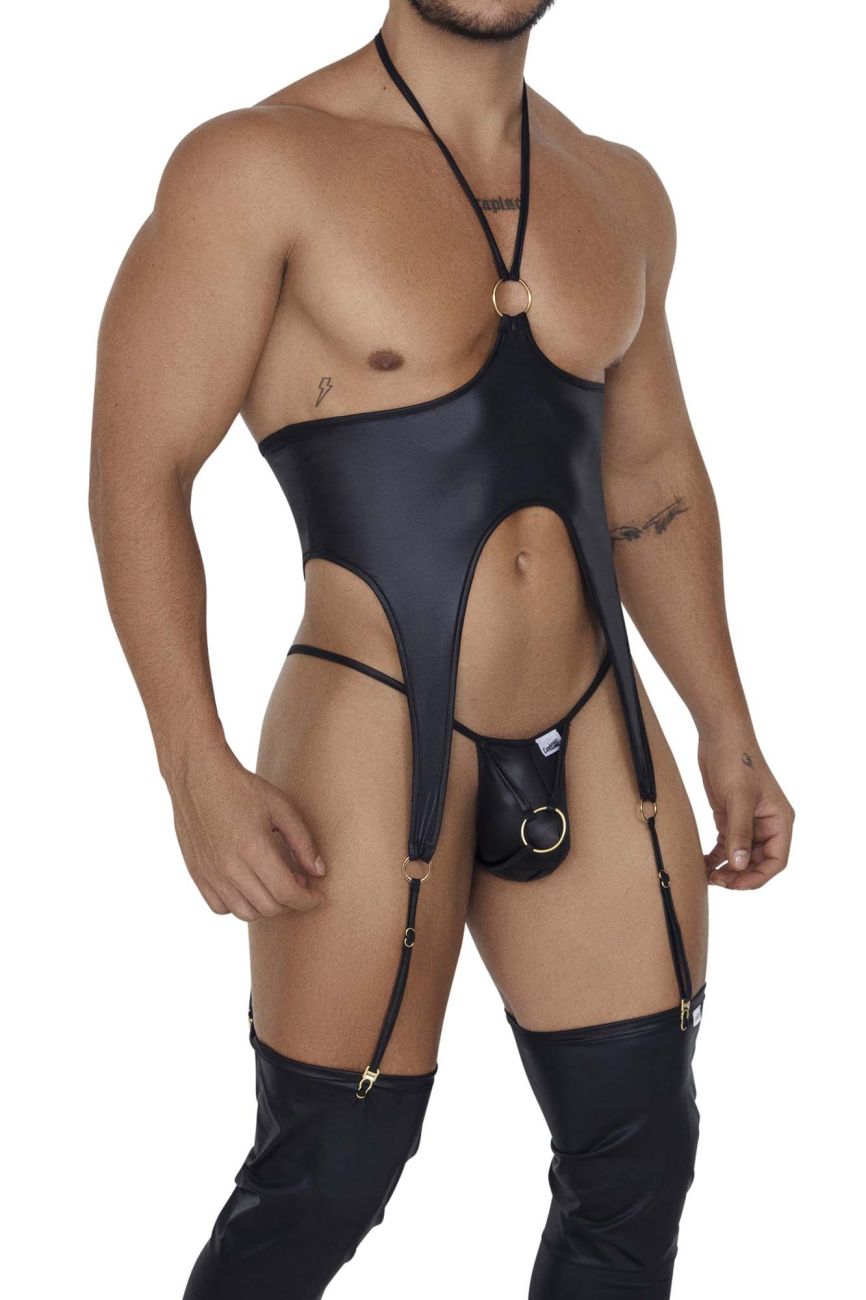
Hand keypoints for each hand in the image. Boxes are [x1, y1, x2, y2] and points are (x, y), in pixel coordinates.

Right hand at [167, 745, 326, 918]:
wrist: (198, 778)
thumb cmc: (242, 789)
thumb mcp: (281, 808)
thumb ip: (303, 842)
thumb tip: (319, 872)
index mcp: (253, 849)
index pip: (286, 893)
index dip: (308, 901)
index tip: (318, 896)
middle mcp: (229, 867)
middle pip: (269, 907)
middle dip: (291, 903)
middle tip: (299, 884)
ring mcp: (210, 874)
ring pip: (245, 913)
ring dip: (267, 907)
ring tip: (275, 886)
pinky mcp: (198, 875)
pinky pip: (220, 908)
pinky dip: (239, 905)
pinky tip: (249, 886)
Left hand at [697, 732, 794, 889]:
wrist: (719, 735)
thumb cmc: (735, 760)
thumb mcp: (738, 798)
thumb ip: (739, 832)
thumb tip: (739, 865)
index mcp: (780, 821)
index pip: (776, 861)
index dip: (757, 877)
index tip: (734, 884)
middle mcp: (767, 825)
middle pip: (757, 863)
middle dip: (738, 875)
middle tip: (715, 882)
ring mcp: (748, 822)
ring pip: (740, 857)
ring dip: (725, 870)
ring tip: (705, 876)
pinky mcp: (730, 817)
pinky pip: (726, 846)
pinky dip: (715, 857)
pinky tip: (701, 865)